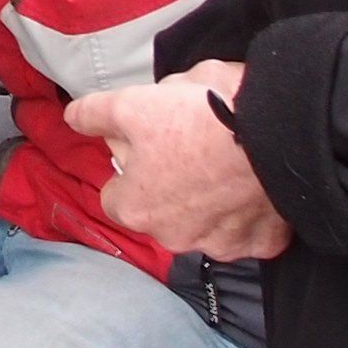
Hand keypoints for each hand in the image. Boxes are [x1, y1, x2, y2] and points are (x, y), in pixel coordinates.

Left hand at [65, 64, 293, 260]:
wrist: (274, 134)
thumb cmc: (196, 120)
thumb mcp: (132, 102)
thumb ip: (95, 113)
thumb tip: (73, 119)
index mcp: (135, 207)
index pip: (116, 196)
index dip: (128, 170)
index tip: (146, 148)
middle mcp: (173, 237)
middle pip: (161, 212)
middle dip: (171, 187)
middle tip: (191, 148)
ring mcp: (220, 244)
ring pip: (207, 224)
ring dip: (211, 202)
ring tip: (226, 161)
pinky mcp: (262, 243)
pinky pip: (251, 231)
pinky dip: (251, 213)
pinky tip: (256, 185)